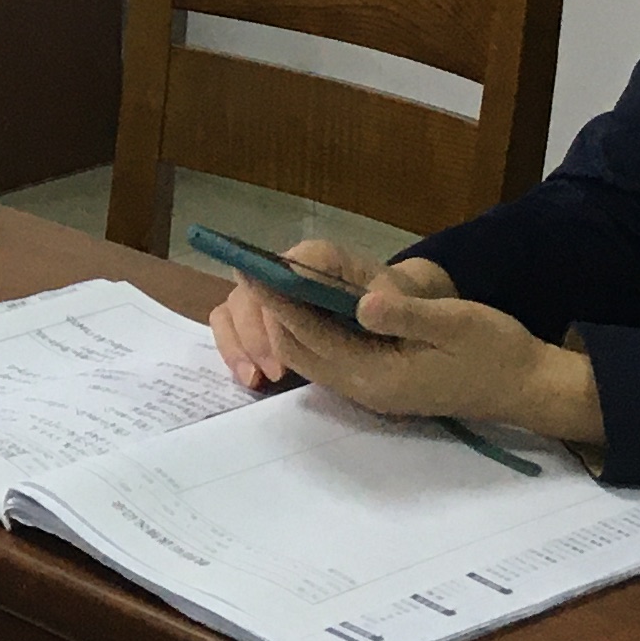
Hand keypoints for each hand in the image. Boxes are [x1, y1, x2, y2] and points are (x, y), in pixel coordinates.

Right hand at [207, 241, 409, 386]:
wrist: (394, 313)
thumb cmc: (397, 305)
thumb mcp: (409, 305)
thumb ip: (397, 308)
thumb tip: (367, 311)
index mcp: (322, 260)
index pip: (287, 264)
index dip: (278, 293)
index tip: (282, 326)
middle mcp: (286, 270)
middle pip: (251, 289)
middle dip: (256, 332)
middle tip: (275, 372)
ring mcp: (269, 293)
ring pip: (233, 308)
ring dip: (240, 344)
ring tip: (257, 380)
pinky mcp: (261, 317)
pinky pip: (230, 326)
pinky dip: (234, 351)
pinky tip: (251, 379)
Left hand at [220, 248, 602, 445]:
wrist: (525, 386)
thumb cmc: (494, 349)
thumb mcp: (455, 323)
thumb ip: (405, 315)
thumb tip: (361, 301)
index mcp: (378, 376)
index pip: (310, 336)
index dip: (279, 300)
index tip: (253, 267)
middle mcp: (365, 389)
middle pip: (299, 349)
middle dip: (272, 311)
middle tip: (251, 266)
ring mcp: (371, 390)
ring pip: (310, 355)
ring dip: (288, 320)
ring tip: (269, 278)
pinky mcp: (380, 383)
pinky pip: (329, 357)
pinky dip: (310, 330)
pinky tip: (307, 301)